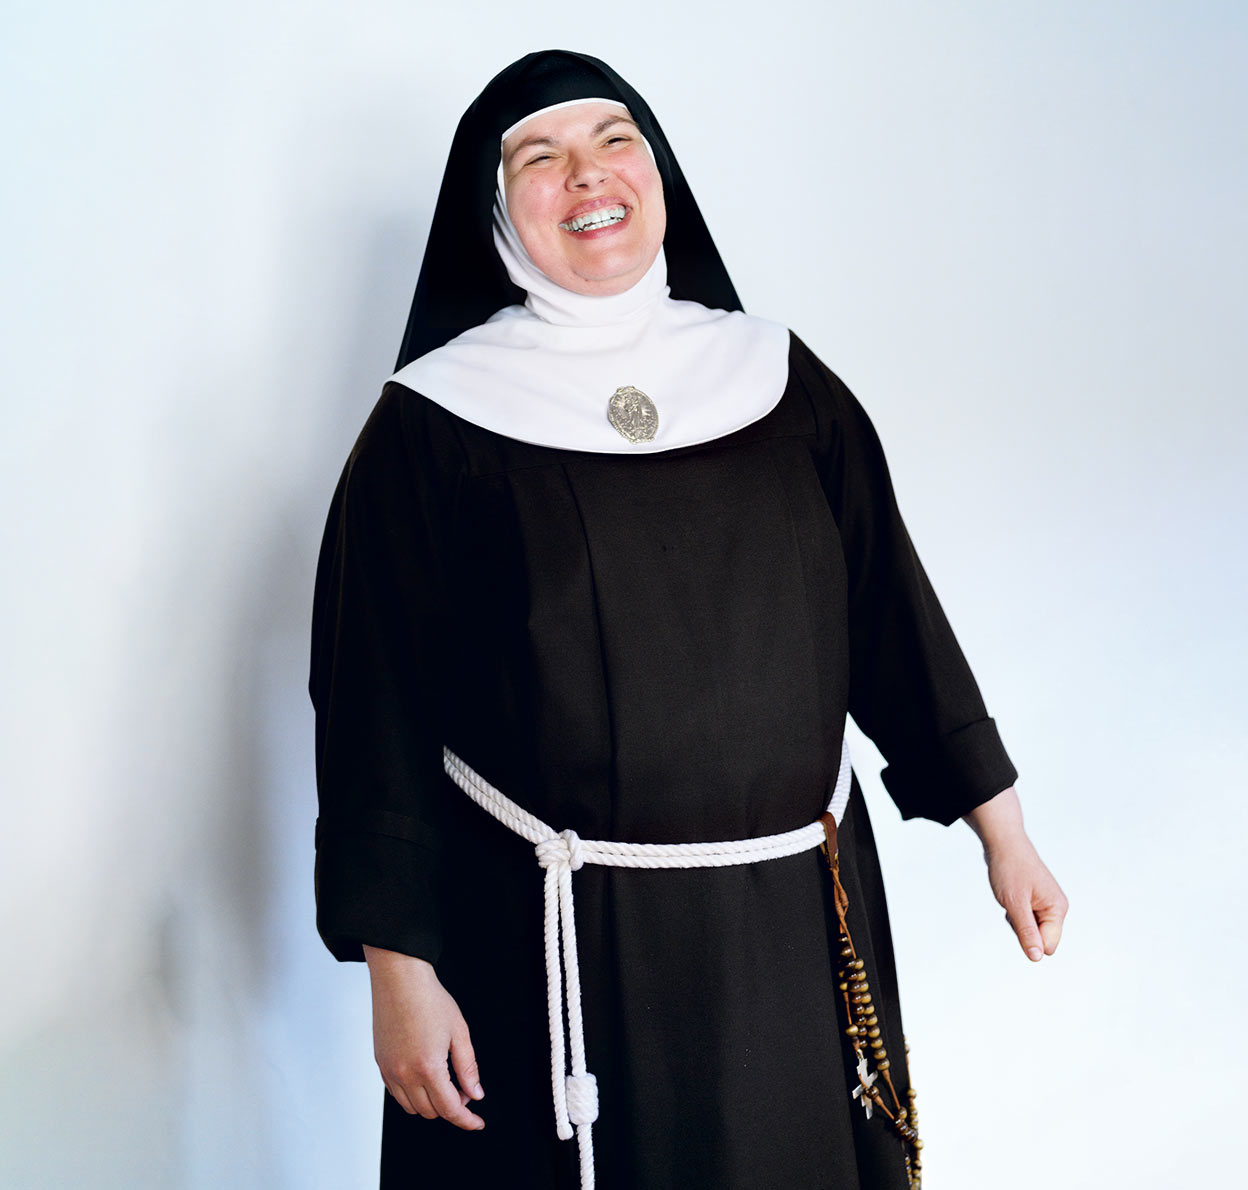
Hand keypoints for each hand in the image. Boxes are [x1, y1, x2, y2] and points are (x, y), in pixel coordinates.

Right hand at [363, 945, 485, 1128]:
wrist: (400, 980)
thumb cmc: (429, 999)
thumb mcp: (459, 1032)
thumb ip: (468, 1067)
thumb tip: (475, 1093)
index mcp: (428, 1067)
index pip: (450, 1109)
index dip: (466, 1120)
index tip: (477, 1123)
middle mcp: (405, 1074)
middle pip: (431, 1112)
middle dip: (451, 1107)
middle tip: (464, 1088)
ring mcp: (390, 1071)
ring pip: (412, 1108)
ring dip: (431, 1104)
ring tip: (445, 1082)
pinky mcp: (380, 1064)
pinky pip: (397, 1094)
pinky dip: (413, 1096)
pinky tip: (425, 1078)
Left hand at [962, 787, 1068, 961]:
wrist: (1003, 843)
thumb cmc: (1009, 869)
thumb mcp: (1015, 904)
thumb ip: (1026, 931)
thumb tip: (1037, 958)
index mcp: (1057, 909)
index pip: (1048, 945)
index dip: (1029, 939)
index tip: (1017, 917)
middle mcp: (1056, 908)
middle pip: (1039, 939)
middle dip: (1022, 928)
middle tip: (1013, 904)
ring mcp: (1046, 904)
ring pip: (1030, 929)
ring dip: (1016, 919)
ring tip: (1012, 896)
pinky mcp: (1036, 900)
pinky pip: (1024, 918)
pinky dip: (1014, 911)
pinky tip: (1011, 894)